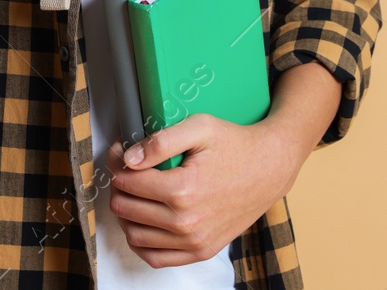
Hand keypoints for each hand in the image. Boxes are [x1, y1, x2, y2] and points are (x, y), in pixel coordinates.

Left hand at [102, 114, 299, 268]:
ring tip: (134, 193)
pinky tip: (143, 221)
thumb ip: (161, 140)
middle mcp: (186, 222)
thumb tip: (129, 159)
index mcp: (182, 189)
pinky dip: (141, 242)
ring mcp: (193, 241)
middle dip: (119, 186)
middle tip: (126, 170)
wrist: (270, 169)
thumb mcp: (200, 127)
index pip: (127, 182)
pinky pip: (155, 258)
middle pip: (125, 208)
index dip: (117, 163)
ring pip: (134, 235)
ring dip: (126, 213)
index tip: (121, 152)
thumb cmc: (235, 144)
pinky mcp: (201, 251)